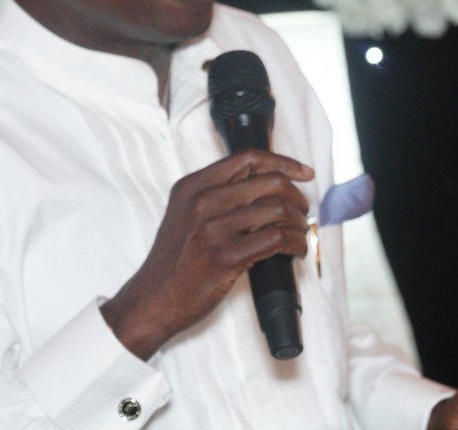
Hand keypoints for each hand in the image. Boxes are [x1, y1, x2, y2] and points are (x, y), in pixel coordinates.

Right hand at [100, 150, 314, 358]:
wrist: (153, 299)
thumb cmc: (174, 260)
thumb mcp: (185, 213)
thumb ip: (216, 195)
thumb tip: (265, 187)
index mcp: (193, 185)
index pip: (248, 158)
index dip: (284, 162)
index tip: (304, 173)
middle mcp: (202, 201)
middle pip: (270, 182)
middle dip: (297, 197)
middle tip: (302, 212)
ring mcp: (214, 228)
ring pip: (278, 209)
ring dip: (299, 223)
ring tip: (299, 235)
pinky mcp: (226, 256)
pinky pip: (277, 238)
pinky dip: (296, 243)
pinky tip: (295, 250)